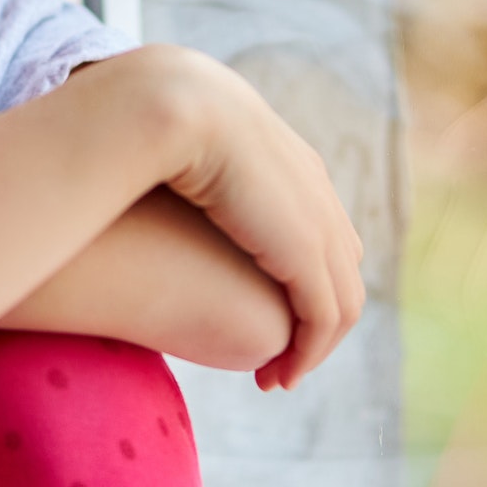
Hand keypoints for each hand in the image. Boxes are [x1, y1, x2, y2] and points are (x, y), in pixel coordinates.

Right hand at [141, 46, 365, 390]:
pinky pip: (322, 318)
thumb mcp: (177, 144)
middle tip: (276, 357)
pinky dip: (308, 354)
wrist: (168, 107)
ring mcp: (318, 222)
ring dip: (312, 348)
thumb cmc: (148, 122)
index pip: (317, 226)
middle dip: (313, 316)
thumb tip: (152, 184)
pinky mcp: (308, 253)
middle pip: (338, 266)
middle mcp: (316, 191)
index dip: (296, 273)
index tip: (256, 306)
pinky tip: (277, 376)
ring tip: (276, 378)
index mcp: (289, 159)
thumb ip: (183, 170)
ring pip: (339, 301)